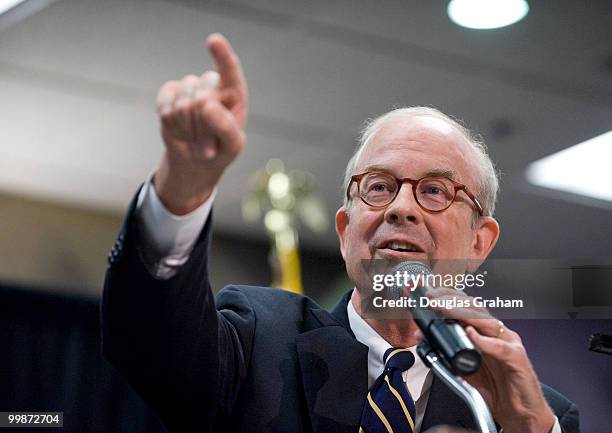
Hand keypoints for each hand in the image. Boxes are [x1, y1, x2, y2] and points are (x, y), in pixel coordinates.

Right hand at [154, 33, 247, 214]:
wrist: (196, 161)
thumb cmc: (221, 150)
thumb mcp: (233, 146)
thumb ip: (226, 127)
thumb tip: (207, 104)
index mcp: (234, 93)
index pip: (230, 70)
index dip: (222, 55)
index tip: (213, 41)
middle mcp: (212, 85)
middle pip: (203, 96)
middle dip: (204, 128)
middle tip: (208, 148)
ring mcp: (189, 87)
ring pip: (183, 104)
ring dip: (189, 130)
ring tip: (195, 140)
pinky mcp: (168, 94)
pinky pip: (165, 108)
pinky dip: (172, 127)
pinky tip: (180, 132)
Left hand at [418, 289, 555, 432]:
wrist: (521, 413)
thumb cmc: (500, 390)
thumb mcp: (467, 370)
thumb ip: (448, 355)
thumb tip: (427, 341)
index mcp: (487, 334)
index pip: (468, 309)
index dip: (449, 300)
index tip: (430, 298)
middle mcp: (498, 334)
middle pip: (476, 309)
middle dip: (452, 301)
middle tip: (433, 300)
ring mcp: (509, 343)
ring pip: (486, 321)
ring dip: (463, 314)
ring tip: (445, 309)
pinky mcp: (517, 358)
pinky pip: (498, 346)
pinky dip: (483, 340)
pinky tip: (471, 334)